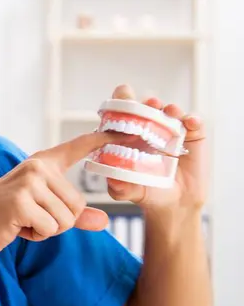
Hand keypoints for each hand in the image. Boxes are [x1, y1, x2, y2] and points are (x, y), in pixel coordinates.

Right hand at [0, 131, 120, 257]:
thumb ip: (75, 215)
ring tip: (25, 221)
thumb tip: (105, 223)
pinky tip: (19, 227)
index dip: (104, 139)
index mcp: (44, 162)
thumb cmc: (9, 216)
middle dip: (59, 221)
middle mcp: (37, 166)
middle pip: (78, 205)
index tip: (131, 130)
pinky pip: (51, 227)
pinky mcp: (22, 201)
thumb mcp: (44, 211)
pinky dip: (37, 235)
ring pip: (67, 218)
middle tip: (32, 217)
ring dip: (48, 229)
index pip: (78, 146)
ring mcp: (29, 182)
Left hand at [105, 85, 207, 211]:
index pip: (122, 113)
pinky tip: (190, 123)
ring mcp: (171, 130)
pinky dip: (193, 119)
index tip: (120, 105)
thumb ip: (120, 188)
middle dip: (146, 102)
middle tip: (149, 104)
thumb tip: (112, 181)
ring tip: (170, 111)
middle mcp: (149, 128)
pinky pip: (193, 122)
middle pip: (146, 107)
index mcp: (129, 135)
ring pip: (170, 111)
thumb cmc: (148, 191)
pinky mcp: (192, 135)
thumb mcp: (130, 192)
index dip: (120, 106)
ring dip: (170, 108)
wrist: (176, 203)